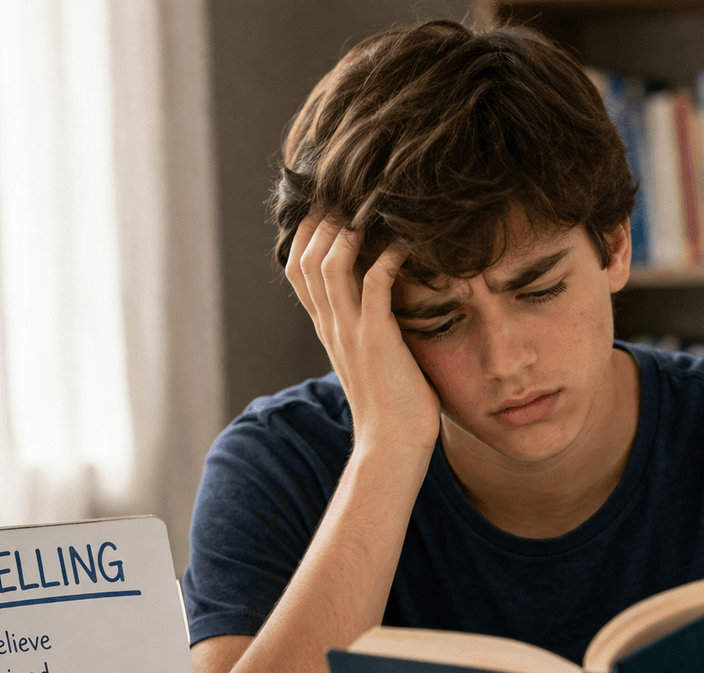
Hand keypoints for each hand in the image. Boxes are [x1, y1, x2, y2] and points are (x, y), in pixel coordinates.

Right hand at [285, 212, 441, 455]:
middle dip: (323, 220)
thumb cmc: (392, 406)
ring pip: (329, 263)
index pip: (297, 270)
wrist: (391, 446)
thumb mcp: (371, 358)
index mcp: (327, 329)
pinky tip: (406, 243)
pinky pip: (374, 283)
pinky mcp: (377, 338)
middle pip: (305, 257)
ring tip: (374, 208)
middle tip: (352, 194)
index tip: (331, 207)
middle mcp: (331, 326)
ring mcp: (350, 331)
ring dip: (349, 229)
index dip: (307, 233)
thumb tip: (388, 300)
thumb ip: (370, 326)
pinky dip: (387, 256)